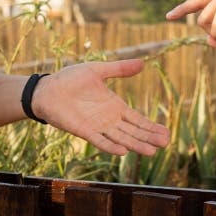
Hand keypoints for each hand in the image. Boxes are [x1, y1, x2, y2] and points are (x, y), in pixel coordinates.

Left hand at [33, 59, 169, 155]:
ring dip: (135, 145)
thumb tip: (143, 63)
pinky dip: (111, 146)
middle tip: (166, 143)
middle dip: (149, 137)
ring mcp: (97, 127)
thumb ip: (119, 69)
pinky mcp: (84, 130)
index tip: (166, 133)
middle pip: (133, 131)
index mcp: (115, 106)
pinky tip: (123, 152)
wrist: (48, 89)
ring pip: (121, 138)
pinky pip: (100, 140)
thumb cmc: (70, 79)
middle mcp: (109, 120)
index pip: (137, 119)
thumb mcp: (98, 70)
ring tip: (151, 151)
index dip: (151, 126)